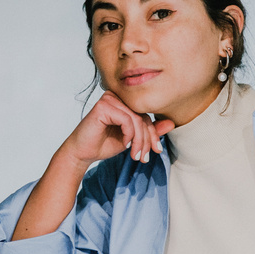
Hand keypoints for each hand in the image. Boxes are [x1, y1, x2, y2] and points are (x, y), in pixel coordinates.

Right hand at [58, 91, 175, 168]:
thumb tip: (172, 123)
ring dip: (139, 140)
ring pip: (137, 119)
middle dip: (147, 139)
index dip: (154, 133)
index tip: (157, 150)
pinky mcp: (103, 106)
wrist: (82, 153)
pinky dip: (129, 135)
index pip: (146, 114)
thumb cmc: (103, 144)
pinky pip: (127, 120)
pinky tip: (124, 144)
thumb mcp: (132, 139)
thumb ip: (149, 130)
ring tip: (136, 155)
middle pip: (143, 116)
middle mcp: (116, 96)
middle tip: (144, 157)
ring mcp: (109, 99)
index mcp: (123, 101)